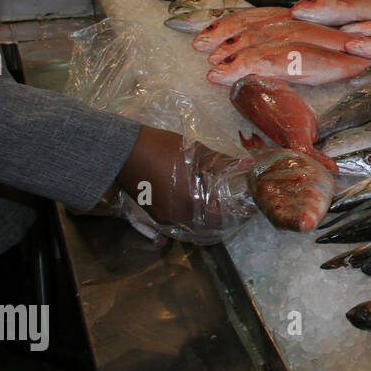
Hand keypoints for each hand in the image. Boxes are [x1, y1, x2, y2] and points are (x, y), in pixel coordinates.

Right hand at [114, 125, 252, 234]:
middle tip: (236, 203)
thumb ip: (223, 161)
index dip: (239, 212)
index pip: (223, 217)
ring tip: (218, 200)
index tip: (249, 205)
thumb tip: (248, 164)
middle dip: (224, 214)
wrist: (122, 151)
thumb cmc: (161, 148)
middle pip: (209, 223)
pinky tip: (196, 199)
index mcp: (191, 201)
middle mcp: (178, 215)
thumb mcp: (196, 151)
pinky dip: (190, 212)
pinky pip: (178, 218)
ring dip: (206, 214)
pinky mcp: (152, 214)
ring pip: (193, 222)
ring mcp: (163, 217)